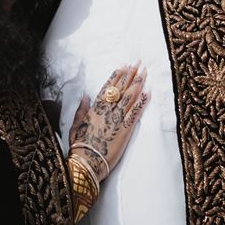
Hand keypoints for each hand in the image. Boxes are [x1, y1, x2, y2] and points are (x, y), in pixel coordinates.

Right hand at [69, 61, 148, 180]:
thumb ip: (82, 109)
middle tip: (139, 63)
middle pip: (121, 88)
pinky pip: (136, 112)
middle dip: (131, 74)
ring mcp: (117, 119)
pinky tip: (149, 92)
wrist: (86, 162)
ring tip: (145, 72)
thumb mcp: (76, 125)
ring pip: (129, 97)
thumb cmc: (79, 146)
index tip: (124, 65)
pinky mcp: (125, 130)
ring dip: (138, 83)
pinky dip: (142, 101)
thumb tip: (85, 95)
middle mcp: (107, 110)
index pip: (108, 87)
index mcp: (95, 108)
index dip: (117, 75)